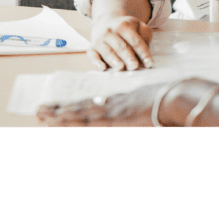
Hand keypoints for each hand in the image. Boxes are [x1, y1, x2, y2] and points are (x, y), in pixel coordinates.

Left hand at [37, 83, 163, 126]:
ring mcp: (114, 110)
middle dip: (59, 109)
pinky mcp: (116, 118)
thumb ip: (140, 114)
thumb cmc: (172, 103)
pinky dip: (73, 121)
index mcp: (122, 102)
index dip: (74, 107)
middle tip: (39, 109)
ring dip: (59, 114)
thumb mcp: (153, 109)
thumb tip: (133, 114)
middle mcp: (114, 104)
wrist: (179, 97)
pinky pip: (89, 121)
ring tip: (41, 114)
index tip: (59, 108)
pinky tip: (59, 121)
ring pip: (80, 113)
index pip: (93, 105)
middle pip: (82, 107)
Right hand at [88, 14, 153, 70]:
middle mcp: (110, 31)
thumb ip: (145, 36)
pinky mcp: (91, 48)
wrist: (106, 22)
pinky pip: (92, 56)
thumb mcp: (139, 26)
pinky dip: (96, 62)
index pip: (135, 41)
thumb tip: (144, 53)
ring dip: (114, 60)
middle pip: (121, 46)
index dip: (143, 53)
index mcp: (124, 25)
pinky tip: (102, 68)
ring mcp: (99, 39)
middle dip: (128, 57)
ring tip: (121, 68)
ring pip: (108, 52)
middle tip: (134, 66)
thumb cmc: (126, 29)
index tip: (149, 63)